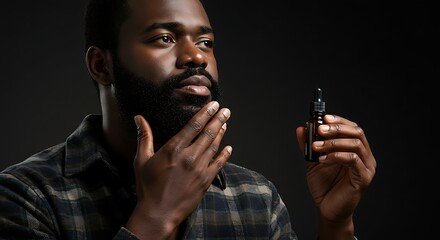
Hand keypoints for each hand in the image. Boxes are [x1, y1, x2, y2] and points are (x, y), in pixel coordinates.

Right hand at [126, 101, 231, 238]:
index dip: (206, 113)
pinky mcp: (205, 181)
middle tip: (225, 110)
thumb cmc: (148, 187)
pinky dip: (224, 155)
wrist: (158, 212)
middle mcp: (189, 156)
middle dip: (218, 120)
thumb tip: (139, 118)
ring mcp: (199, 169)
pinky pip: (219, 164)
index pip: (194, 125)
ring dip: (221, 133)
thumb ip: (144, 137)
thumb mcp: (142, 160)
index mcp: (174, 149)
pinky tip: (229, 148)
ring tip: (225, 123)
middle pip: (208, 133)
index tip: (213, 105)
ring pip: (214, 146)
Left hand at [296, 114, 375, 238]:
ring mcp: (366, 167)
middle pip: (357, 132)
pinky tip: (323, 159)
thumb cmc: (324, 186)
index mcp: (355, 150)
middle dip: (337, 128)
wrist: (327, 209)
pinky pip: (353, 160)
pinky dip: (336, 156)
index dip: (339, 120)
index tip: (323, 118)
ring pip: (355, 144)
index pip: (352, 128)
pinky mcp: (363, 178)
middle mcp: (365, 156)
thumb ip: (307, 145)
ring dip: (334, 142)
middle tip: (320, 130)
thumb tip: (301, 128)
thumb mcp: (312, 161)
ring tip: (316, 146)